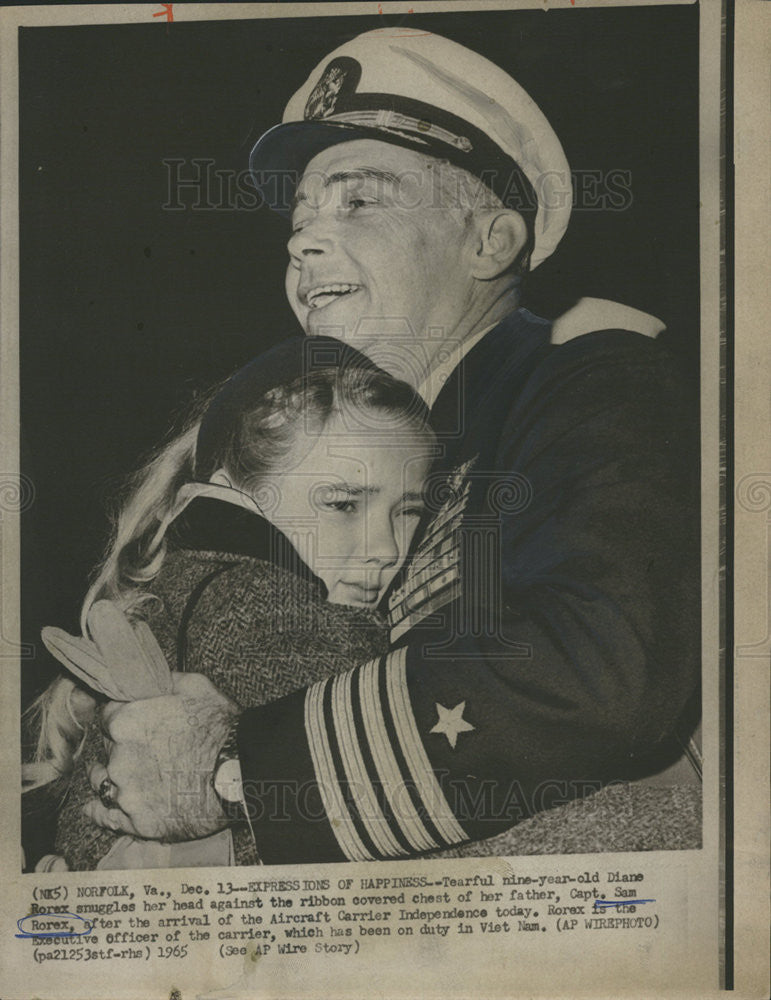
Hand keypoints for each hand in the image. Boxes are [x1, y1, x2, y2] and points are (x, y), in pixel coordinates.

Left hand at [83, 673, 238, 840]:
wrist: (241, 775)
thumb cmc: (221, 729)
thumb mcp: (196, 687)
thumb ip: (164, 680)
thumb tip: (150, 680)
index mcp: (126, 721)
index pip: (107, 716)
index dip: (123, 718)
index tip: (137, 723)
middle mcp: (119, 757)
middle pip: (107, 749)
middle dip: (121, 747)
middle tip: (146, 750)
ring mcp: (126, 792)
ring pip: (102, 781)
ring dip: (111, 776)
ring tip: (127, 777)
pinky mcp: (137, 821)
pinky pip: (104, 817)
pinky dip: (98, 811)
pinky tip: (95, 808)